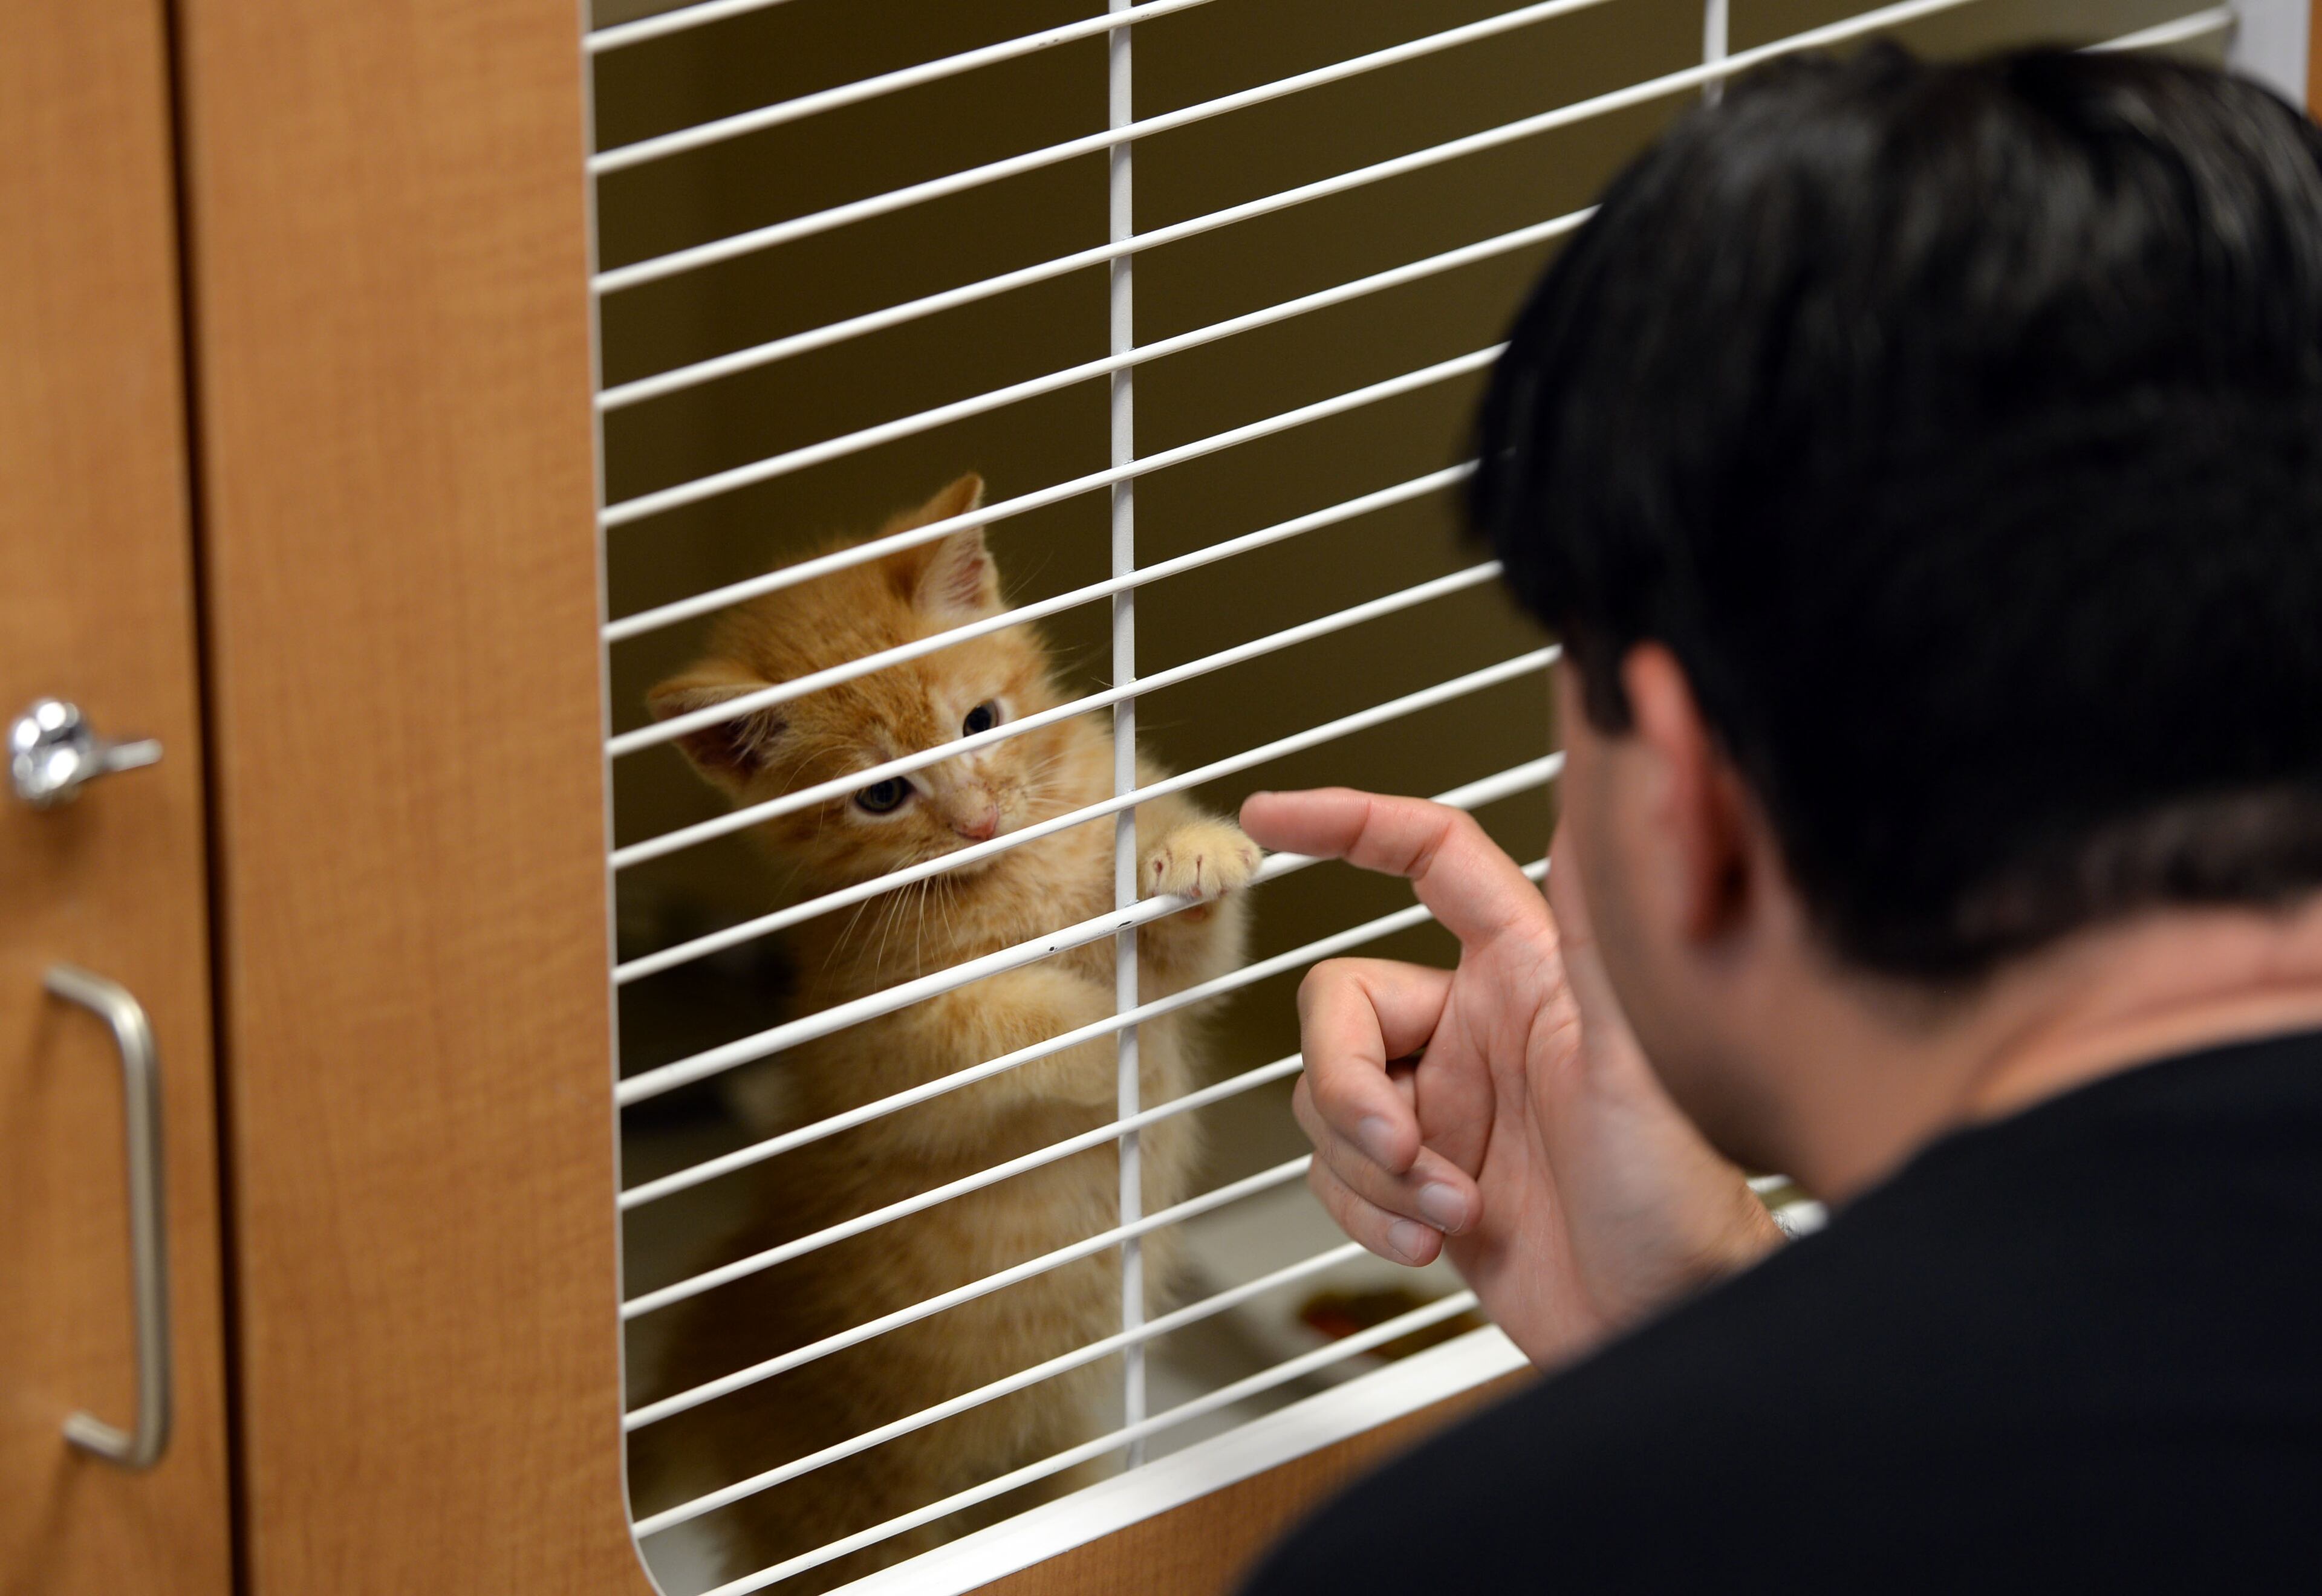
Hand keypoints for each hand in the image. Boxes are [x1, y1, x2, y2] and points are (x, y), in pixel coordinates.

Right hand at [1239, 789, 1781, 1367]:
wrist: (1671, 1325)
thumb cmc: (1685, 1199)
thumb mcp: (1640, 1068)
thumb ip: (1603, 945)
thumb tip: (1604, 813)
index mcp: (1525, 970)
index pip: (1427, 857)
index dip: (1348, 822)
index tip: (1271, 816)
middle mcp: (1476, 1025)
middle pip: (1339, 1008)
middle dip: (1347, 1089)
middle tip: (1405, 1150)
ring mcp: (1445, 1104)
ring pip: (1327, 1100)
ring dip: (1372, 1172)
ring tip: (1457, 1212)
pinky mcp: (1422, 1179)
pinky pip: (1335, 1173)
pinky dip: (1366, 1214)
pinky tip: (1434, 1245)